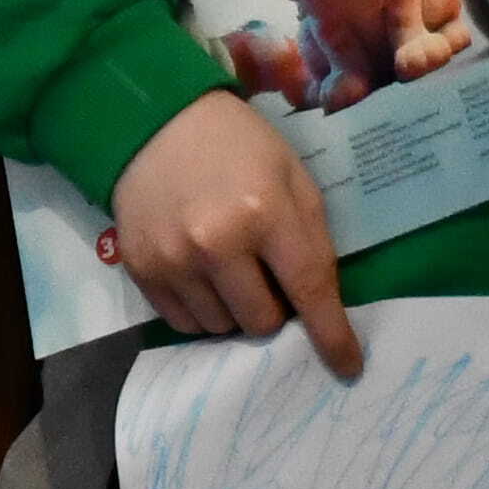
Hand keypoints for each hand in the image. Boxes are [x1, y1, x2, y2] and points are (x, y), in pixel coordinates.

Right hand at [111, 91, 358, 376]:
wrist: (155, 121)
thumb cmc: (238, 146)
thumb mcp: (292, 176)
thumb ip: (311, 238)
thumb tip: (319, 308)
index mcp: (265, 212)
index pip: (308, 291)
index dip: (331, 335)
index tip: (347, 366)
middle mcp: (216, 243)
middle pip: (261, 322)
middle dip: (274, 310)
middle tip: (266, 278)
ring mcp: (173, 260)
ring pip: (221, 328)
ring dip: (235, 310)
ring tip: (229, 271)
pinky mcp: (141, 269)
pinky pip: (183, 323)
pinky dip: (202, 310)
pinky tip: (201, 275)